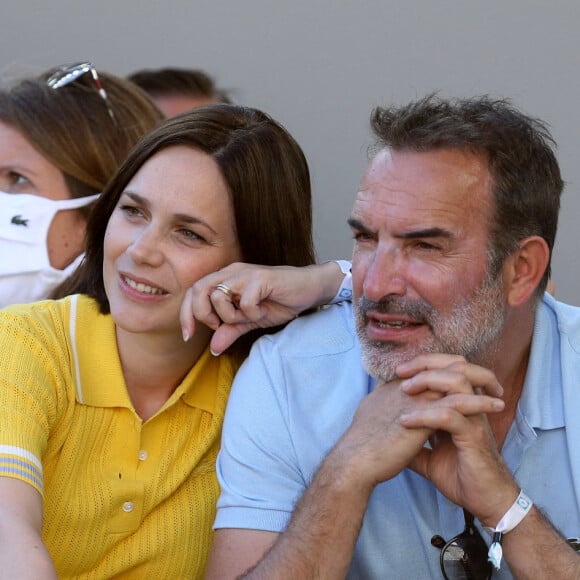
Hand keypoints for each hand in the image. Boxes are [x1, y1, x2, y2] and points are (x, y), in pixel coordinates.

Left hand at [180, 262, 345, 353]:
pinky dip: (252, 313)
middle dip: (203, 314)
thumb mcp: (250, 321)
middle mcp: (231, 272)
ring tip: (249, 317)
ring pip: (219, 296)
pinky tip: (264, 311)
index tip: (188, 335)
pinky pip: (244, 302)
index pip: (193, 292)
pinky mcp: (261, 278)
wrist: (309, 289)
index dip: (185, 314)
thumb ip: (231, 330)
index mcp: (225, 279)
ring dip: (231, 315)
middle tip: (219, 326)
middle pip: (199, 290)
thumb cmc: (279, 301)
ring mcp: (245, 273)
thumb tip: (213, 348)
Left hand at [396, 354, 517, 525]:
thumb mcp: (429, 455)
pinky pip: (449, 417)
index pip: (447, 369)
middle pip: (456, 366)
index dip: (423, 364)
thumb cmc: (461, 476)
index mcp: (462, 405)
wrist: (485, 503)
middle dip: (425, 363)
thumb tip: (391, 437)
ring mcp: (474, 420)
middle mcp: (471, 406)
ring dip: (427, 382)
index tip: (396, 369)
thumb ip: (413, 441)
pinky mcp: (474, 437)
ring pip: (457, 383)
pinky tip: (405, 421)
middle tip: (400, 371)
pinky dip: (424, 416)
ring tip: (404, 389)